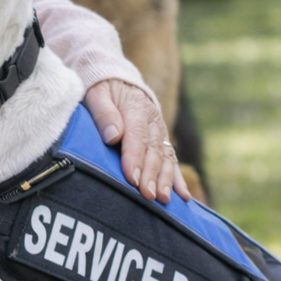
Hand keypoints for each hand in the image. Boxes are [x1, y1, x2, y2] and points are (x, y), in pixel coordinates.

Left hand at [84, 78, 189, 204]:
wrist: (118, 81)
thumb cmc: (102, 90)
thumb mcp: (97, 94)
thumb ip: (104, 113)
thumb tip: (113, 136)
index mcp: (137, 107)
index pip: (136, 135)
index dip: (135, 157)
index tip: (132, 177)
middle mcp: (153, 121)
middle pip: (153, 150)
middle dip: (151, 174)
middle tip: (147, 195)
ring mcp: (160, 132)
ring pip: (166, 158)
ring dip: (166, 180)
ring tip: (164, 200)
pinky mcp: (162, 141)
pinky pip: (172, 161)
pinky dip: (177, 179)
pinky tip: (183, 197)